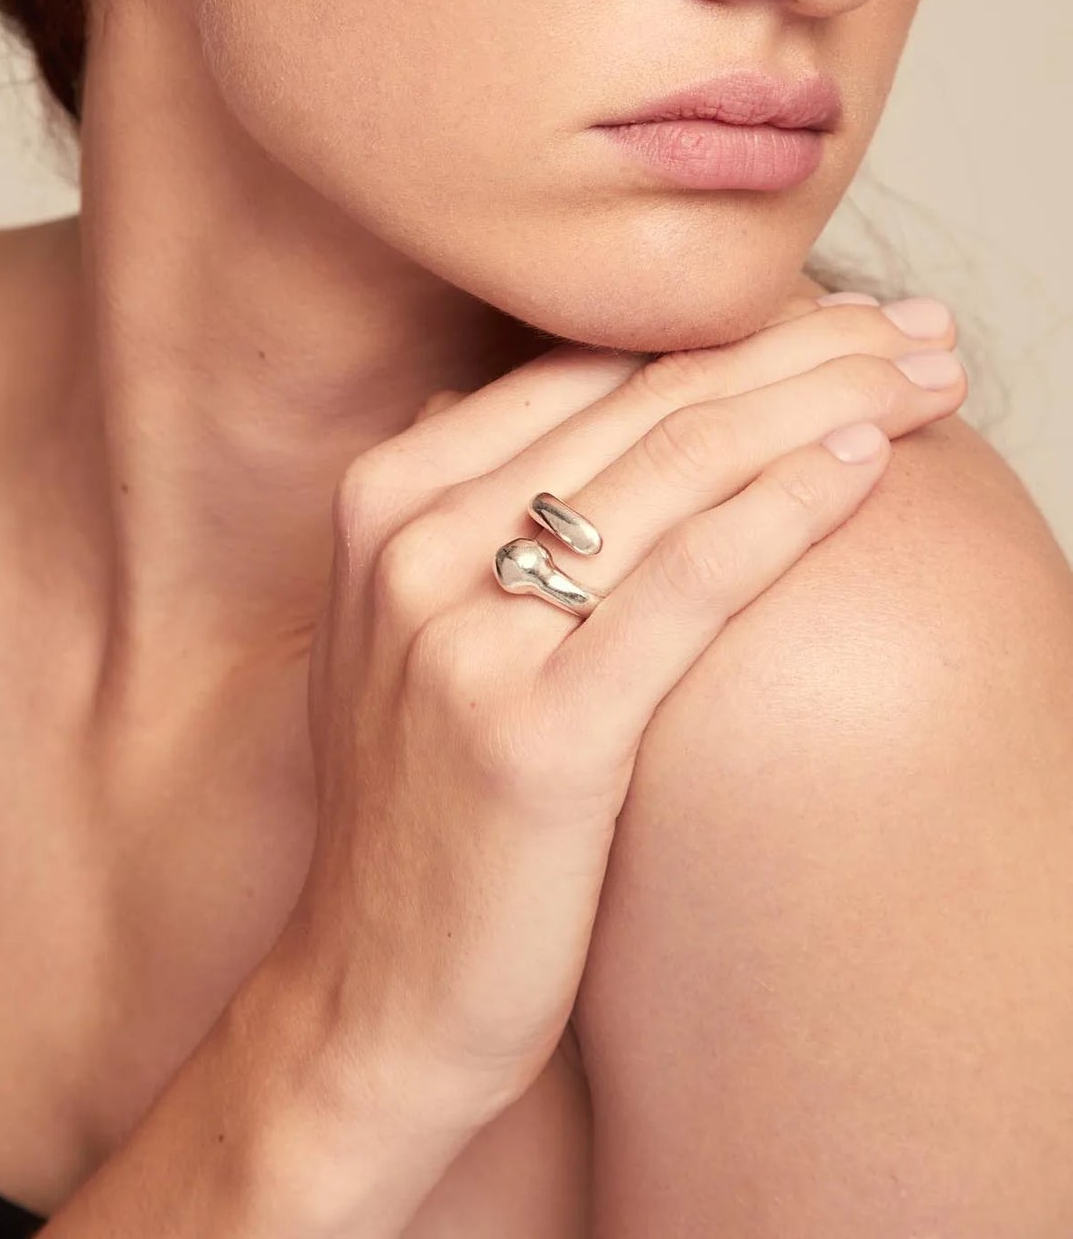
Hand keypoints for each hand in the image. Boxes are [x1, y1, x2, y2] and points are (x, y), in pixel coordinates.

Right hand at [272, 296, 965, 1140]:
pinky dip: (788, 508)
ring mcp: (461, 633)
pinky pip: (687, 583)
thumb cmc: (424, 805)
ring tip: (933, 376)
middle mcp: (410, 542)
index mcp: (382, 496)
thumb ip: (465, 503)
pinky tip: (868, 464)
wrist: (372, 990)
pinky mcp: (535, 732)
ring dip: (828, 402)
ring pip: (678, 466)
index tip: (842, 316)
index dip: (729, 328)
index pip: (586, 366)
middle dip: (807, 347)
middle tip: (922, 325)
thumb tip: (550, 395)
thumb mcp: (410, 628)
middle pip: (645, 400)